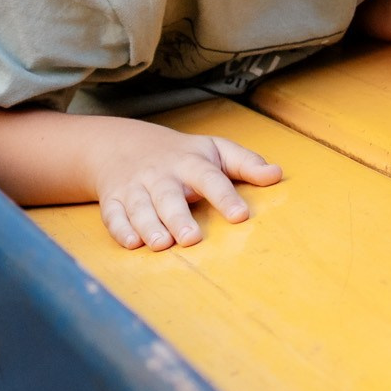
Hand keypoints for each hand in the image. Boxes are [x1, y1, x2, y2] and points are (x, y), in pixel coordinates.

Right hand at [89, 118, 282, 250]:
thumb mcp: (216, 150)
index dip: (225, 196)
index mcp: (190, 163)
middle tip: (192, 238)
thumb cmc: (182, 155)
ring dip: (149, 226)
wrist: (124, 145)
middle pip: (169, 197)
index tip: (240, 216)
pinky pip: (113, 216)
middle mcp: (161, 176)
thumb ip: (246, 164)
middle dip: (178, 217)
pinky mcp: (114, 201)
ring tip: (162, 244)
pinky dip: (120, 230)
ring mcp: (135, 188)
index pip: (210, 178)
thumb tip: (277, 175)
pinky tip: (132, 243)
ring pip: (140, 208)